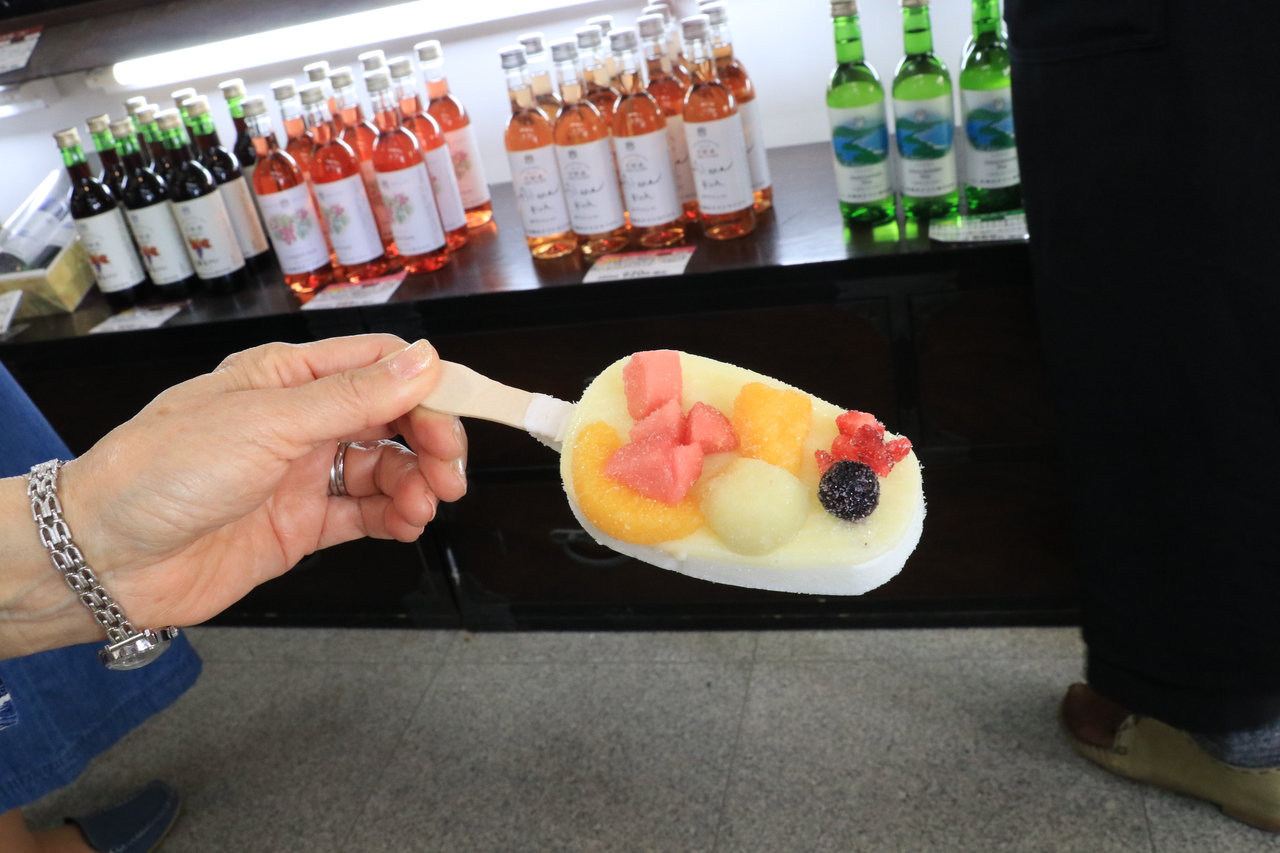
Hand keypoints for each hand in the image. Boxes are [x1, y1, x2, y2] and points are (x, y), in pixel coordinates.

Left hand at [54, 334, 465, 630]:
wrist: (105, 558)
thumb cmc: (159, 473)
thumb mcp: (267, 423)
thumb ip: (352, 396)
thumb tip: (423, 360)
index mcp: (286, 376)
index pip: (379, 364)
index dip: (428, 385)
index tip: (464, 410)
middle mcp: (298, 421)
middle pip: (392, 417)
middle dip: (430, 440)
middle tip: (451, 471)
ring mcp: (300, 474)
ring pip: (384, 468)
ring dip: (415, 484)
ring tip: (423, 506)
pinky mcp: (299, 525)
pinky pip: (364, 513)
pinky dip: (393, 517)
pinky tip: (405, 523)